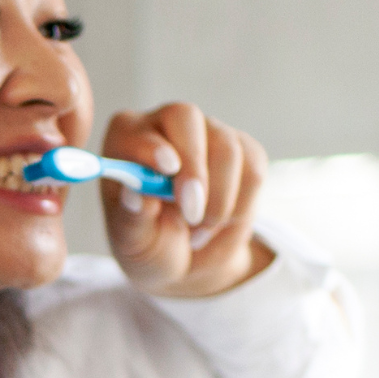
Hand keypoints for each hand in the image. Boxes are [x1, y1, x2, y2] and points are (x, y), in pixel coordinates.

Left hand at [93, 102, 271, 296]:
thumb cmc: (151, 243)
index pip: (138, 130)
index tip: (169, 170)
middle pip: (186, 119)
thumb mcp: (133, 242)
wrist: (190, 259)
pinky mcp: (244, 149)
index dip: (154, 147)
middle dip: (194, 168)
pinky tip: (219, 222)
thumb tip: (132, 193)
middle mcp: (166, 126)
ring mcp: (209, 132)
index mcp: (125, 141)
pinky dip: (240, 205)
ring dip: (217, 201)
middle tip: (191, 213)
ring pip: (226, 149)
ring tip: (197, 232)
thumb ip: (131, 218)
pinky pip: (253, 169)